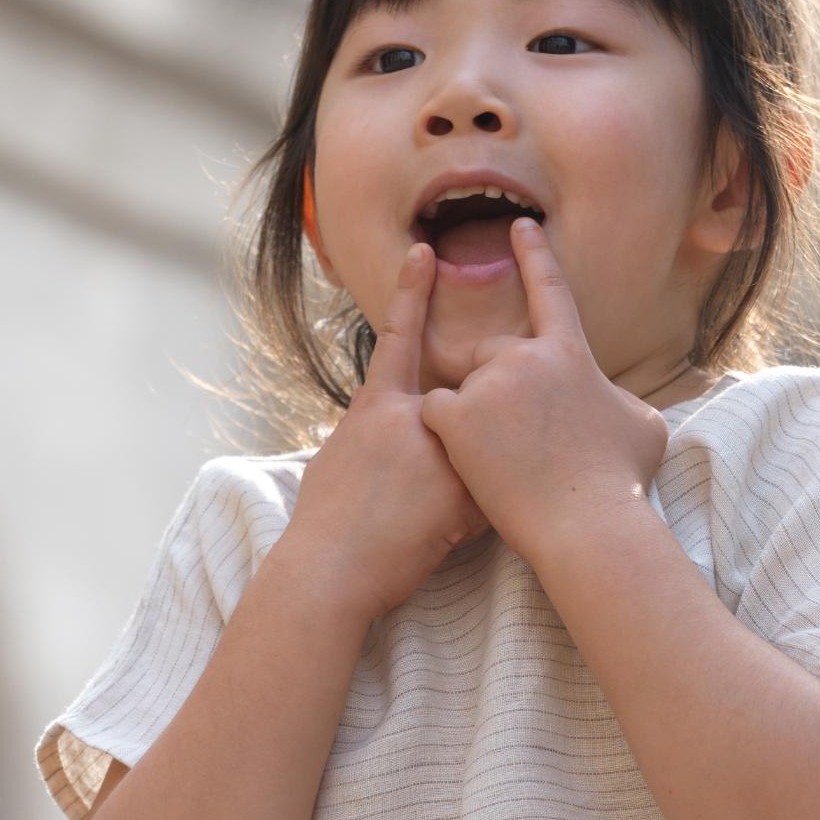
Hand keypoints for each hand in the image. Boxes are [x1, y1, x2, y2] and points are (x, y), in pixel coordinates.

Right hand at [276, 245, 488, 626]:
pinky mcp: (464, 493)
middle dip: (465, 436)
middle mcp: (412, 420)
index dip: (411, 291)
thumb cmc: (325, 523)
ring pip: (483, 452)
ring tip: (432, 520)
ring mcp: (441, 453)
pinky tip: (444, 538)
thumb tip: (387, 429)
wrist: (329, 569)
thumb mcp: (338, 459)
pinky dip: (480, 516)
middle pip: (462, 406)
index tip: (427, 250)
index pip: (396, 337)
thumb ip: (373, 434)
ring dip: (476, 481)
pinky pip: (494, 493)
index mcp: (375, 407)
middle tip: (423, 482)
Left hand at [416, 221, 671, 573]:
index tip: (519, 227)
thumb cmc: (622, 482)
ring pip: (464, 385)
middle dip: (497, 384)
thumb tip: (613, 400)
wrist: (587, 524)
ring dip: (474, 416)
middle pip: (493, 351)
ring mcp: (487, 384)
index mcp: (569, 352)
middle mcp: (525, 356)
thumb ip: (618, 399)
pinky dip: (447, 435)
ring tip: (503, 461)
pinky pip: (436, 411)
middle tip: (519, 438)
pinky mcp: (455, 417)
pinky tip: (472, 461)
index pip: (549, 290)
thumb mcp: (643, 426)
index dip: (534, 255)